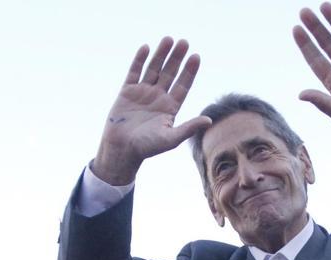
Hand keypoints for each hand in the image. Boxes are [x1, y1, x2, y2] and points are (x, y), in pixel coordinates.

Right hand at [91, 37, 210, 184]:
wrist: (121, 149)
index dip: (190, 71)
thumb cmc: (147, 148)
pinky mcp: (127, 91)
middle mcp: (158, 97)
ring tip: (169, 39)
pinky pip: (134, 72)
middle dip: (177, 58)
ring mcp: (143, 93)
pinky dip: (139, 60)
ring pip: (154, 69)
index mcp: (170, 107)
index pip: (183, 85)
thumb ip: (189, 128)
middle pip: (170, 73)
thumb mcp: (170, 139)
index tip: (196, 57)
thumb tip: (209, 120)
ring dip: (161, 55)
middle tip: (184, 42)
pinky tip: (146, 48)